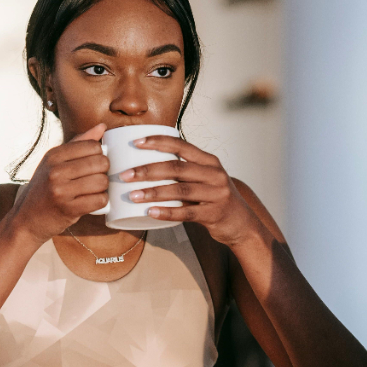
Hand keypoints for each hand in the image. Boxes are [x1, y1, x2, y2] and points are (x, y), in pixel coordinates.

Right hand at [9, 123, 109, 242]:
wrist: (26, 220)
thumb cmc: (44, 189)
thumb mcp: (54, 162)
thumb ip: (79, 143)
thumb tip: (102, 127)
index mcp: (53, 155)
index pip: (92, 146)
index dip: (100, 155)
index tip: (94, 164)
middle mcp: (55, 171)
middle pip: (100, 163)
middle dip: (104, 171)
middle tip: (96, 178)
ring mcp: (61, 190)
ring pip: (102, 182)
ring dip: (103, 188)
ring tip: (94, 191)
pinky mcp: (68, 209)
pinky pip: (99, 200)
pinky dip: (101, 202)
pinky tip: (93, 201)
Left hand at [121, 135, 257, 246]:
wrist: (241, 223)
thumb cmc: (214, 198)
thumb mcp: (205, 178)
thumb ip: (184, 170)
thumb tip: (147, 164)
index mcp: (209, 161)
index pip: (181, 145)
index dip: (158, 142)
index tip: (136, 143)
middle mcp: (214, 174)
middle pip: (176, 168)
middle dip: (147, 170)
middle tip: (125, 175)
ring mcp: (216, 194)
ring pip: (180, 190)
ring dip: (153, 192)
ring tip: (132, 195)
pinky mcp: (214, 214)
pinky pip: (187, 213)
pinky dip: (167, 212)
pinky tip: (151, 212)